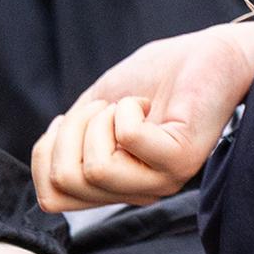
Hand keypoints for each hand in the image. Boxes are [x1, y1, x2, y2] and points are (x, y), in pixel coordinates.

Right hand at [31, 20, 253, 211]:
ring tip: (128, 105)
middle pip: (65, 184)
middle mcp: (138, 191)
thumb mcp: (94, 110)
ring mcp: (161, 180)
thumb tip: (43, 168)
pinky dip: (127, 109)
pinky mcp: (181, 160)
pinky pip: (127, 140)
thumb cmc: (156, 77)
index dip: (45, 152)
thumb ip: (68, 141)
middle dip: (70, 131)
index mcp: (117, 185)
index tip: (70, 119)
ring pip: (93, 169)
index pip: (52, 198)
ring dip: (97, 121)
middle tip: (104, 107)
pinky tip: (149, 104)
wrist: (210, 55)